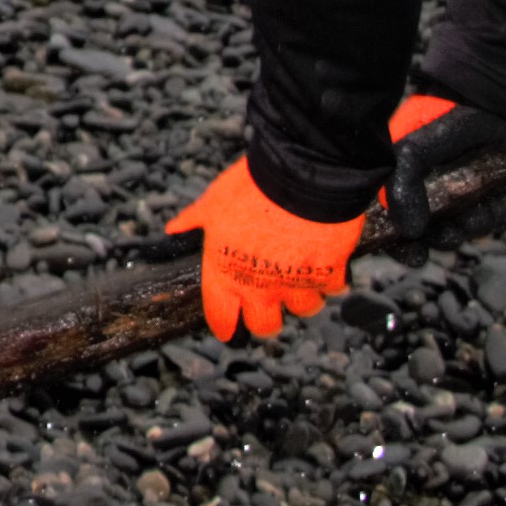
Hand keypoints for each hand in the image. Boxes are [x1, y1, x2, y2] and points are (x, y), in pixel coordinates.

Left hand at [167, 154, 372, 339]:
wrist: (300, 177)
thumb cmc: (251, 187)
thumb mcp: (214, 201)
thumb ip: (195, 219)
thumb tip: (173, 228)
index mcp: (226, 272)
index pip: (221, 316)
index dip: (224, 324)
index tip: (229, 328)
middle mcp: (260, 287)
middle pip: (265, 327)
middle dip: (268, 319)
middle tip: (271, 303)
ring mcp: (295, 285)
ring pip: (304, 309)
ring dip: (304, 296)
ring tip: (301, 275)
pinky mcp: (328, 276)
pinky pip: (333, 289)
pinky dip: (331, 279)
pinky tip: (327, 263)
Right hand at [384, 89, 505, 240]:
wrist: (488, 96)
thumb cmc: (441, 119)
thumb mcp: (411, 150)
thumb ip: (402, 188)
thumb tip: (410, 231)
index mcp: (404, 182)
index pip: (394, 223)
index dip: (400, 244)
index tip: (413, 253)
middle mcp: (433, 191)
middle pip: (433, 234)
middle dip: (440, 240)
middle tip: (445, 235)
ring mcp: (465, 192)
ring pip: (466, 229)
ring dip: (469, 229)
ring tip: (470, 216)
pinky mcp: (496, 190)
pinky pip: (497, 216)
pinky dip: (496, 214)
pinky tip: (495, 199)